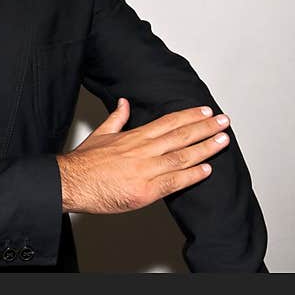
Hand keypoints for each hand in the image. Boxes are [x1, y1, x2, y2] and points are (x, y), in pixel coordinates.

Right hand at [55, 99, 230, 213]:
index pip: (168, 122)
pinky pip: (175, 182)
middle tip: (224, 122)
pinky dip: (192, 175)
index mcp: (134, 137)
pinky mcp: (145, 191)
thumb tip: (123, 103)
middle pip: (180, 136)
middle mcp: (143, 150)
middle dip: (205, 128)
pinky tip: (207, 169)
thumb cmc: (84, 163)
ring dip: (205, 147)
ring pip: (182, 156)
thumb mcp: (101, 134)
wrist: (70, 183)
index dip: (189, 116)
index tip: (205, 112)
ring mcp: (145, 170)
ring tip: (222, 140)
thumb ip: (117, 118)